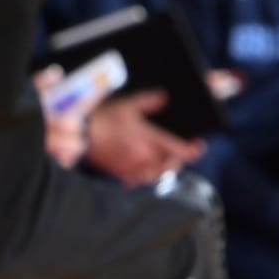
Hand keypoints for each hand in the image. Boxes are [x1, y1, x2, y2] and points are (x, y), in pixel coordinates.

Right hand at [81, 89, 198, 187]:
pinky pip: (141, 180)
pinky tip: (144, 169)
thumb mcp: (128, 104)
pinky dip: (146, 176)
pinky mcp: (123, 175)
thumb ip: (150, 102)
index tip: (197, 146)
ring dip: (165, 168)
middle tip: (180, 152)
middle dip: (179, 159)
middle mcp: (144, 157)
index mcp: (149, 139)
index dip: (193, 150)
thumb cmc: (103, 119)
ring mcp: (134, 168)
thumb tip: (165, 98)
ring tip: (165, 161)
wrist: (80, 134)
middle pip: (172, 166)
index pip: (180, 151)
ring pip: (158, 175)